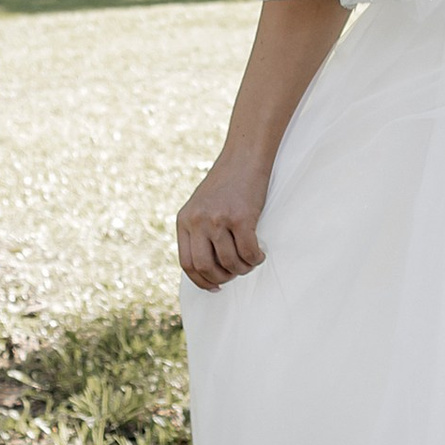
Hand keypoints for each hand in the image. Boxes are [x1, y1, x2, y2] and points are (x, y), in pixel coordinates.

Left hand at [178, 153, 270, 289]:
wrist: (244, 157)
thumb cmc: (227, 184)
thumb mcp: (202, 206)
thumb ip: (199, 232)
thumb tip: (208, 269)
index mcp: (184, 220)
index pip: (187, 263)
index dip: (201, 281)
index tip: (215, 287)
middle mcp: (198, 221)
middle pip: (205, 267)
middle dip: (222, 278)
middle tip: (235, 274)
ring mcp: (218, 219)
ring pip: (229, 262)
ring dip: (242, 269)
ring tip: (250, 262)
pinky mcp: (241, 217)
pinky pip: (248, 252)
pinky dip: (255, 259)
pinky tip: (259, 254)